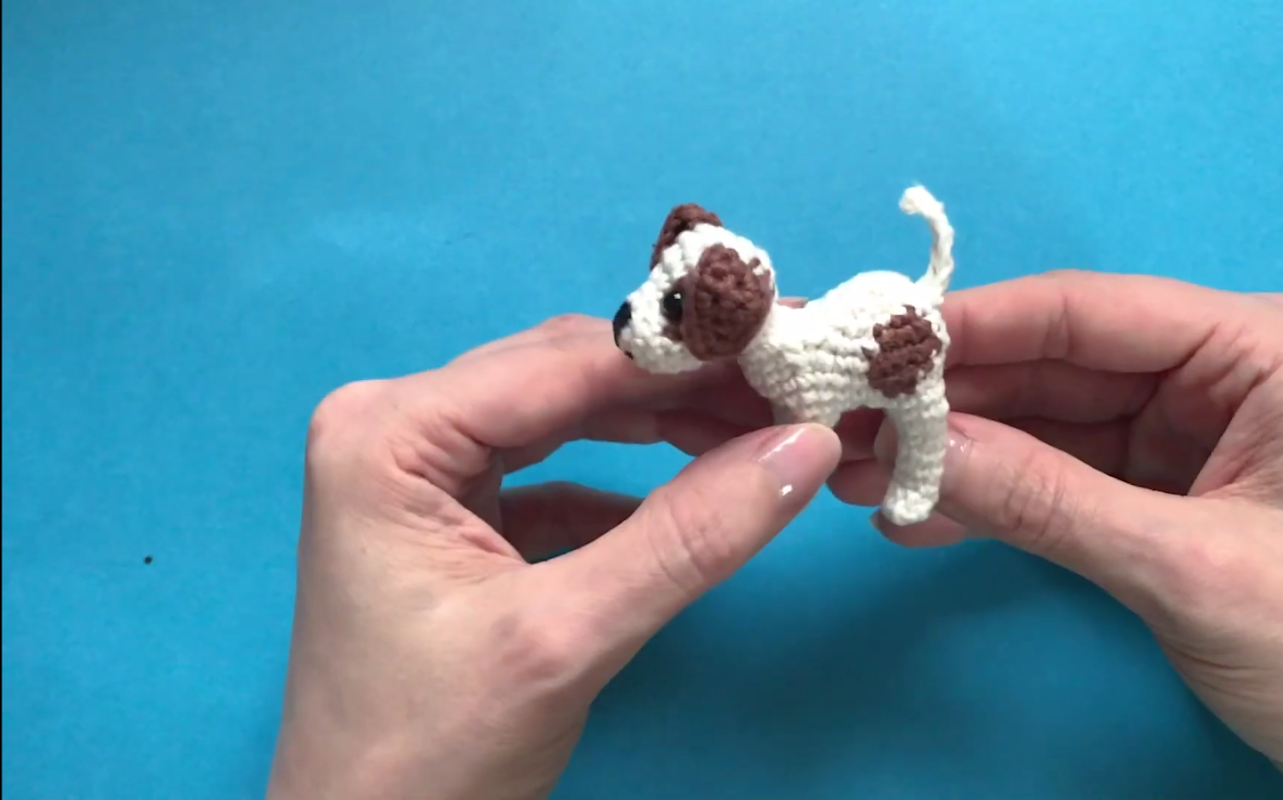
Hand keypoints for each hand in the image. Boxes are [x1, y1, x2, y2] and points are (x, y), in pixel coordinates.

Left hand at [264, 315, 842, 798]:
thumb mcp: (565, 639)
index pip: (566, 363)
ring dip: (665, 424)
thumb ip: (687, 537)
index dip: (691, 350)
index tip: (796, 338)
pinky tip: (692, 490)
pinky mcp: (451, 517)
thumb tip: (805, 445)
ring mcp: (420, 472)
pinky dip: (628, 480)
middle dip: (686, 383)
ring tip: (764, 426)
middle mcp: (395, 429)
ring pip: (568, 415)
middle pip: (568, 377)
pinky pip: (555, 469)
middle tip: (797, 382)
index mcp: (391, 434)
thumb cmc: (430, 756)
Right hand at [831, 271, 1282, 798]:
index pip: (1089, 310)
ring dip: (947, 449)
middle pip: (1048, 362)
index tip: (875, 345)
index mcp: (1258, 351)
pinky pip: (1048, 475)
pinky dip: (984, 496)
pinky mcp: (1151, 488)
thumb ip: (1048, 503)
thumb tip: (915, 451)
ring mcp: (1179, 431)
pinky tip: (909, 516)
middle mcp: (1214, 372)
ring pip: (1035, 419)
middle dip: (945, 397)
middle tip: (840, 416)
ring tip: (850, 471)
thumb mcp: (1190, 571)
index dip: (974, 325)